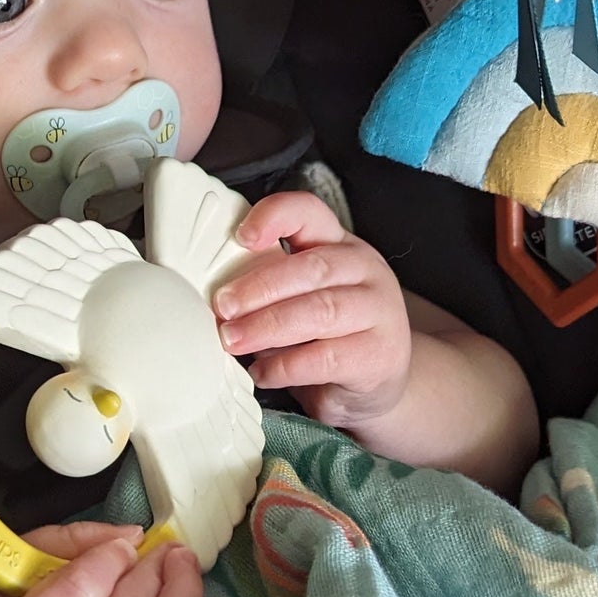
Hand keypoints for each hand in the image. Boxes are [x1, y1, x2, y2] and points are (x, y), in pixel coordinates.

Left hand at [212, 191, 412, 427]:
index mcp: (339, 245)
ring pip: (319, 311)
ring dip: (267, 326)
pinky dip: (285, 367)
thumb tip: (219, 301)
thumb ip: (271, 290)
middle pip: (311, 268)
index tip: (241, 237)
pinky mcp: (377, 355)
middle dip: (260, 287)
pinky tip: (262, 373)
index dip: (275, 217)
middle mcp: (365, 271)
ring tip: (232, 341)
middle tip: (223, 307)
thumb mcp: (303, 301)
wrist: (379, 384)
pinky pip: (325, 358)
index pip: (310, 213)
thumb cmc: (330, 337)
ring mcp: (378, 312)